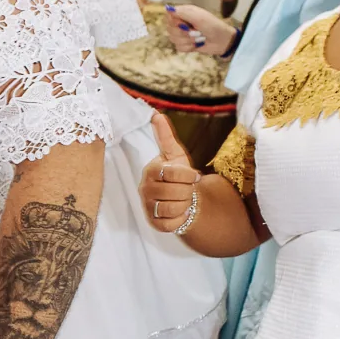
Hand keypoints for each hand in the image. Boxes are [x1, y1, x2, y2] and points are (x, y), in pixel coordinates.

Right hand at [141, 111, 199, 232]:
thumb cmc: (177, 174)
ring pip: (173, 208)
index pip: (173, 173)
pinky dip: (181, 219)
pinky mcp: (153, 223)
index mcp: (151, 170)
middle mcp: (145, 188)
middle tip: (187, 189)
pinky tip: (181, 213)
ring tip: (184, 200)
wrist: (179, 197)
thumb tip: (156, 114)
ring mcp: (147, 206)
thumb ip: (166, 136)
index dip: (189, 176)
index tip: (194, 176)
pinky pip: (170, 224)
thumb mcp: (175, 154)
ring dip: (185, 205)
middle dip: (188, 191)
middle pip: (175, 192)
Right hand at [165, 4, 238, 56]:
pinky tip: (196, 45)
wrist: (222, 41)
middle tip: (195, 31)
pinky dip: (188, 47)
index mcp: (184, 13)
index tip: (183, 23)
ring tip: (198, 38)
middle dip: (183, 33)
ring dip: (187, 40)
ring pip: (173, 39)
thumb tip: (167, 8)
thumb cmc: (212, 26)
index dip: (173, 22)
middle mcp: (181, 22)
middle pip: (169, 28)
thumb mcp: (199, 17)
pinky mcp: (184, 44)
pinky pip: (178, 47)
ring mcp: (182, 34)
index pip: (168, 16)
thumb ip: (183, 12)